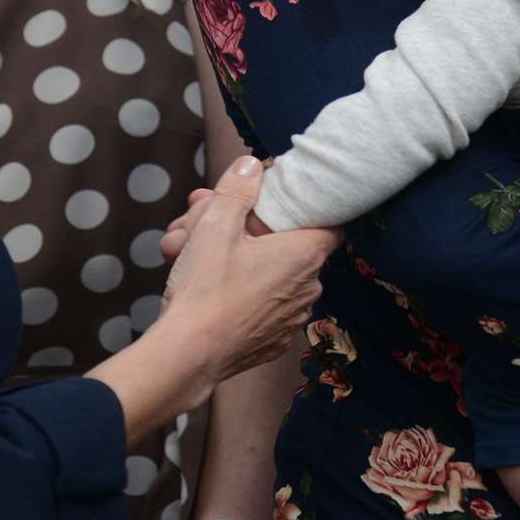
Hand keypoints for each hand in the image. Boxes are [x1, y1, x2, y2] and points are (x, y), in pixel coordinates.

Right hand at [161, 157, 339, 379]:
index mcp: (305, 255)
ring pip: (272, 276)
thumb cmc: (206, 288)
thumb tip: (252, 165)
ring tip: (197, 253)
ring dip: (242, 260)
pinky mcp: (273, 341)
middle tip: (208, 219)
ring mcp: (292, 318)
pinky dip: (242, 292)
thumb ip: (237, 189)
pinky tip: (209, 287)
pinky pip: (263, 305)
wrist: (188, 355)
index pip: (331, 222)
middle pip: (289, 246)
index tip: (277, 205)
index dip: (305, 209)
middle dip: (250, 229)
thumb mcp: (216, 225)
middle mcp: (309, 288)